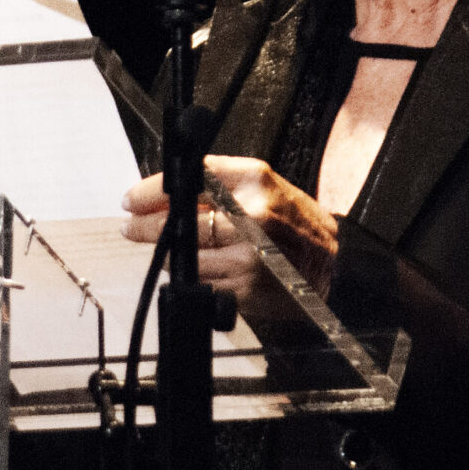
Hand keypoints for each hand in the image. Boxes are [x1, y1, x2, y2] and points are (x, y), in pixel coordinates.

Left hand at [120, 155, 338, 300]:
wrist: (335, 264)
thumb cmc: (295, 222)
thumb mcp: (264, 185)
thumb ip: (218, 182)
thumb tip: (164, 193)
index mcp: (255, 182)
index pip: (189, 179)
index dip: (153, 191)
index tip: (133, 199)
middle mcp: (252, 217)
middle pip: (180, 222)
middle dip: (147, 226)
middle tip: (133, 225)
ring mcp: (248, 257)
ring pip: (184, 257)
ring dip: (167, 253)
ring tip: (165, 247)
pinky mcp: (245, 289)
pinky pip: (200, 282)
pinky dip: (189, 276)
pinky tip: (192, 269)